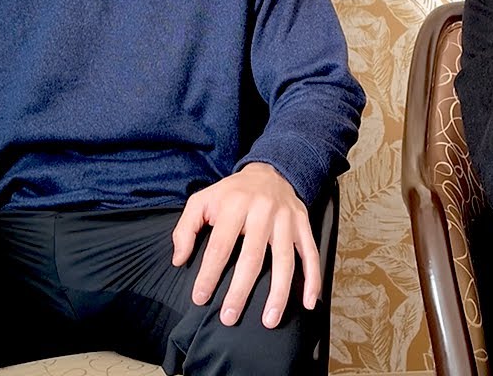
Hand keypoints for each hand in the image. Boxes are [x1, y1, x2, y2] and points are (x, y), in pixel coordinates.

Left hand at [171, 163, 319, 328]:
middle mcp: (262, 212)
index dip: (209, 274)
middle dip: (240, 291)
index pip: (220, 246)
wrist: (270, 172)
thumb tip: (179, 259)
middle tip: (229, 317)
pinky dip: (312, 279)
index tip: (200, 298)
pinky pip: (311, 254)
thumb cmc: (231, 193)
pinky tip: (308, 302)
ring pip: (284, 261)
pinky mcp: (303, 225)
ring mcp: (286, 220)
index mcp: (234, 206)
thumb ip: (185, 228)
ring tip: (269, 320)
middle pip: (252, 258)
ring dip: (278, 294)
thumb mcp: (202, 201)